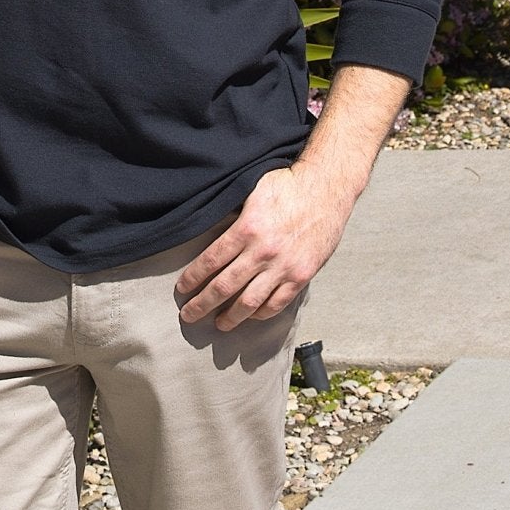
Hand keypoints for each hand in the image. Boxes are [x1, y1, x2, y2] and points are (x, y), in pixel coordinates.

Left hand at [174, 164, 353, 329]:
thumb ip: (232, 212)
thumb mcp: (252, 190)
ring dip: (231, 317)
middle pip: (224, 286)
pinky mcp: (302, 275)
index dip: (193, 278)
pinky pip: (278, 303)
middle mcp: (263, 251)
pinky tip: (251, 316)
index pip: (210, 260)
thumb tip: (207, 224)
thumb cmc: (288, 185)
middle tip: (189, 315)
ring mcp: (284, 267)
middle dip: (202, 304)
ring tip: (219, 324)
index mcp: (247, 228)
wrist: (327, 188)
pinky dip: (261, 313)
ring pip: (250, 302)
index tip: (182, 289)